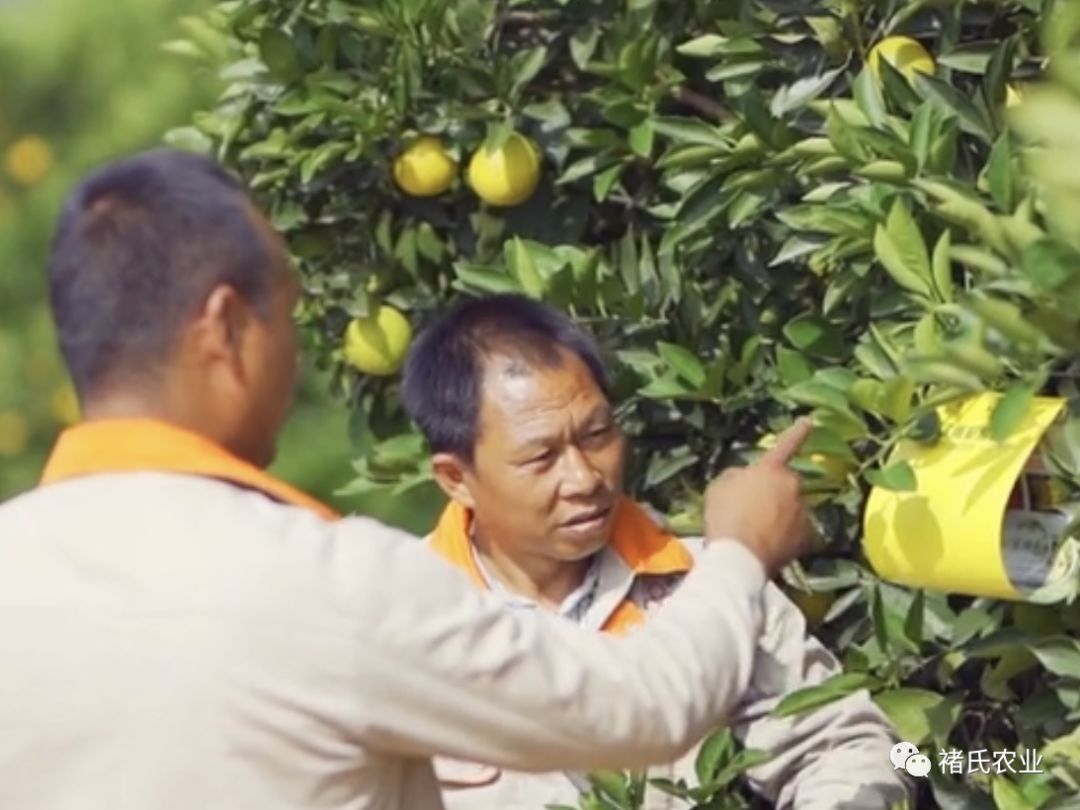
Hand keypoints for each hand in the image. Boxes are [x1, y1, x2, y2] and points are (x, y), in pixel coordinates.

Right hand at [704, 418, 812, 576]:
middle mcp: (793, 487)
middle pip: (786, 484)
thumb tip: (746, 479)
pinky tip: (768, 546)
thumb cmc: (726, 517)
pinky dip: (786, 537)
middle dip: (775, 493)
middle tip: (752, 510)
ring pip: (792, 509)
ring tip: (756, 532)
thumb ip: (737, 476)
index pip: (786, 445)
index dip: (797, 432)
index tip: (808, 421)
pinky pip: (796, 532)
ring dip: (780, 515)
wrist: (740, 557)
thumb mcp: (720, 487)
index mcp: (771, 470)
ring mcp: (803, 513)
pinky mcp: (808, 538)